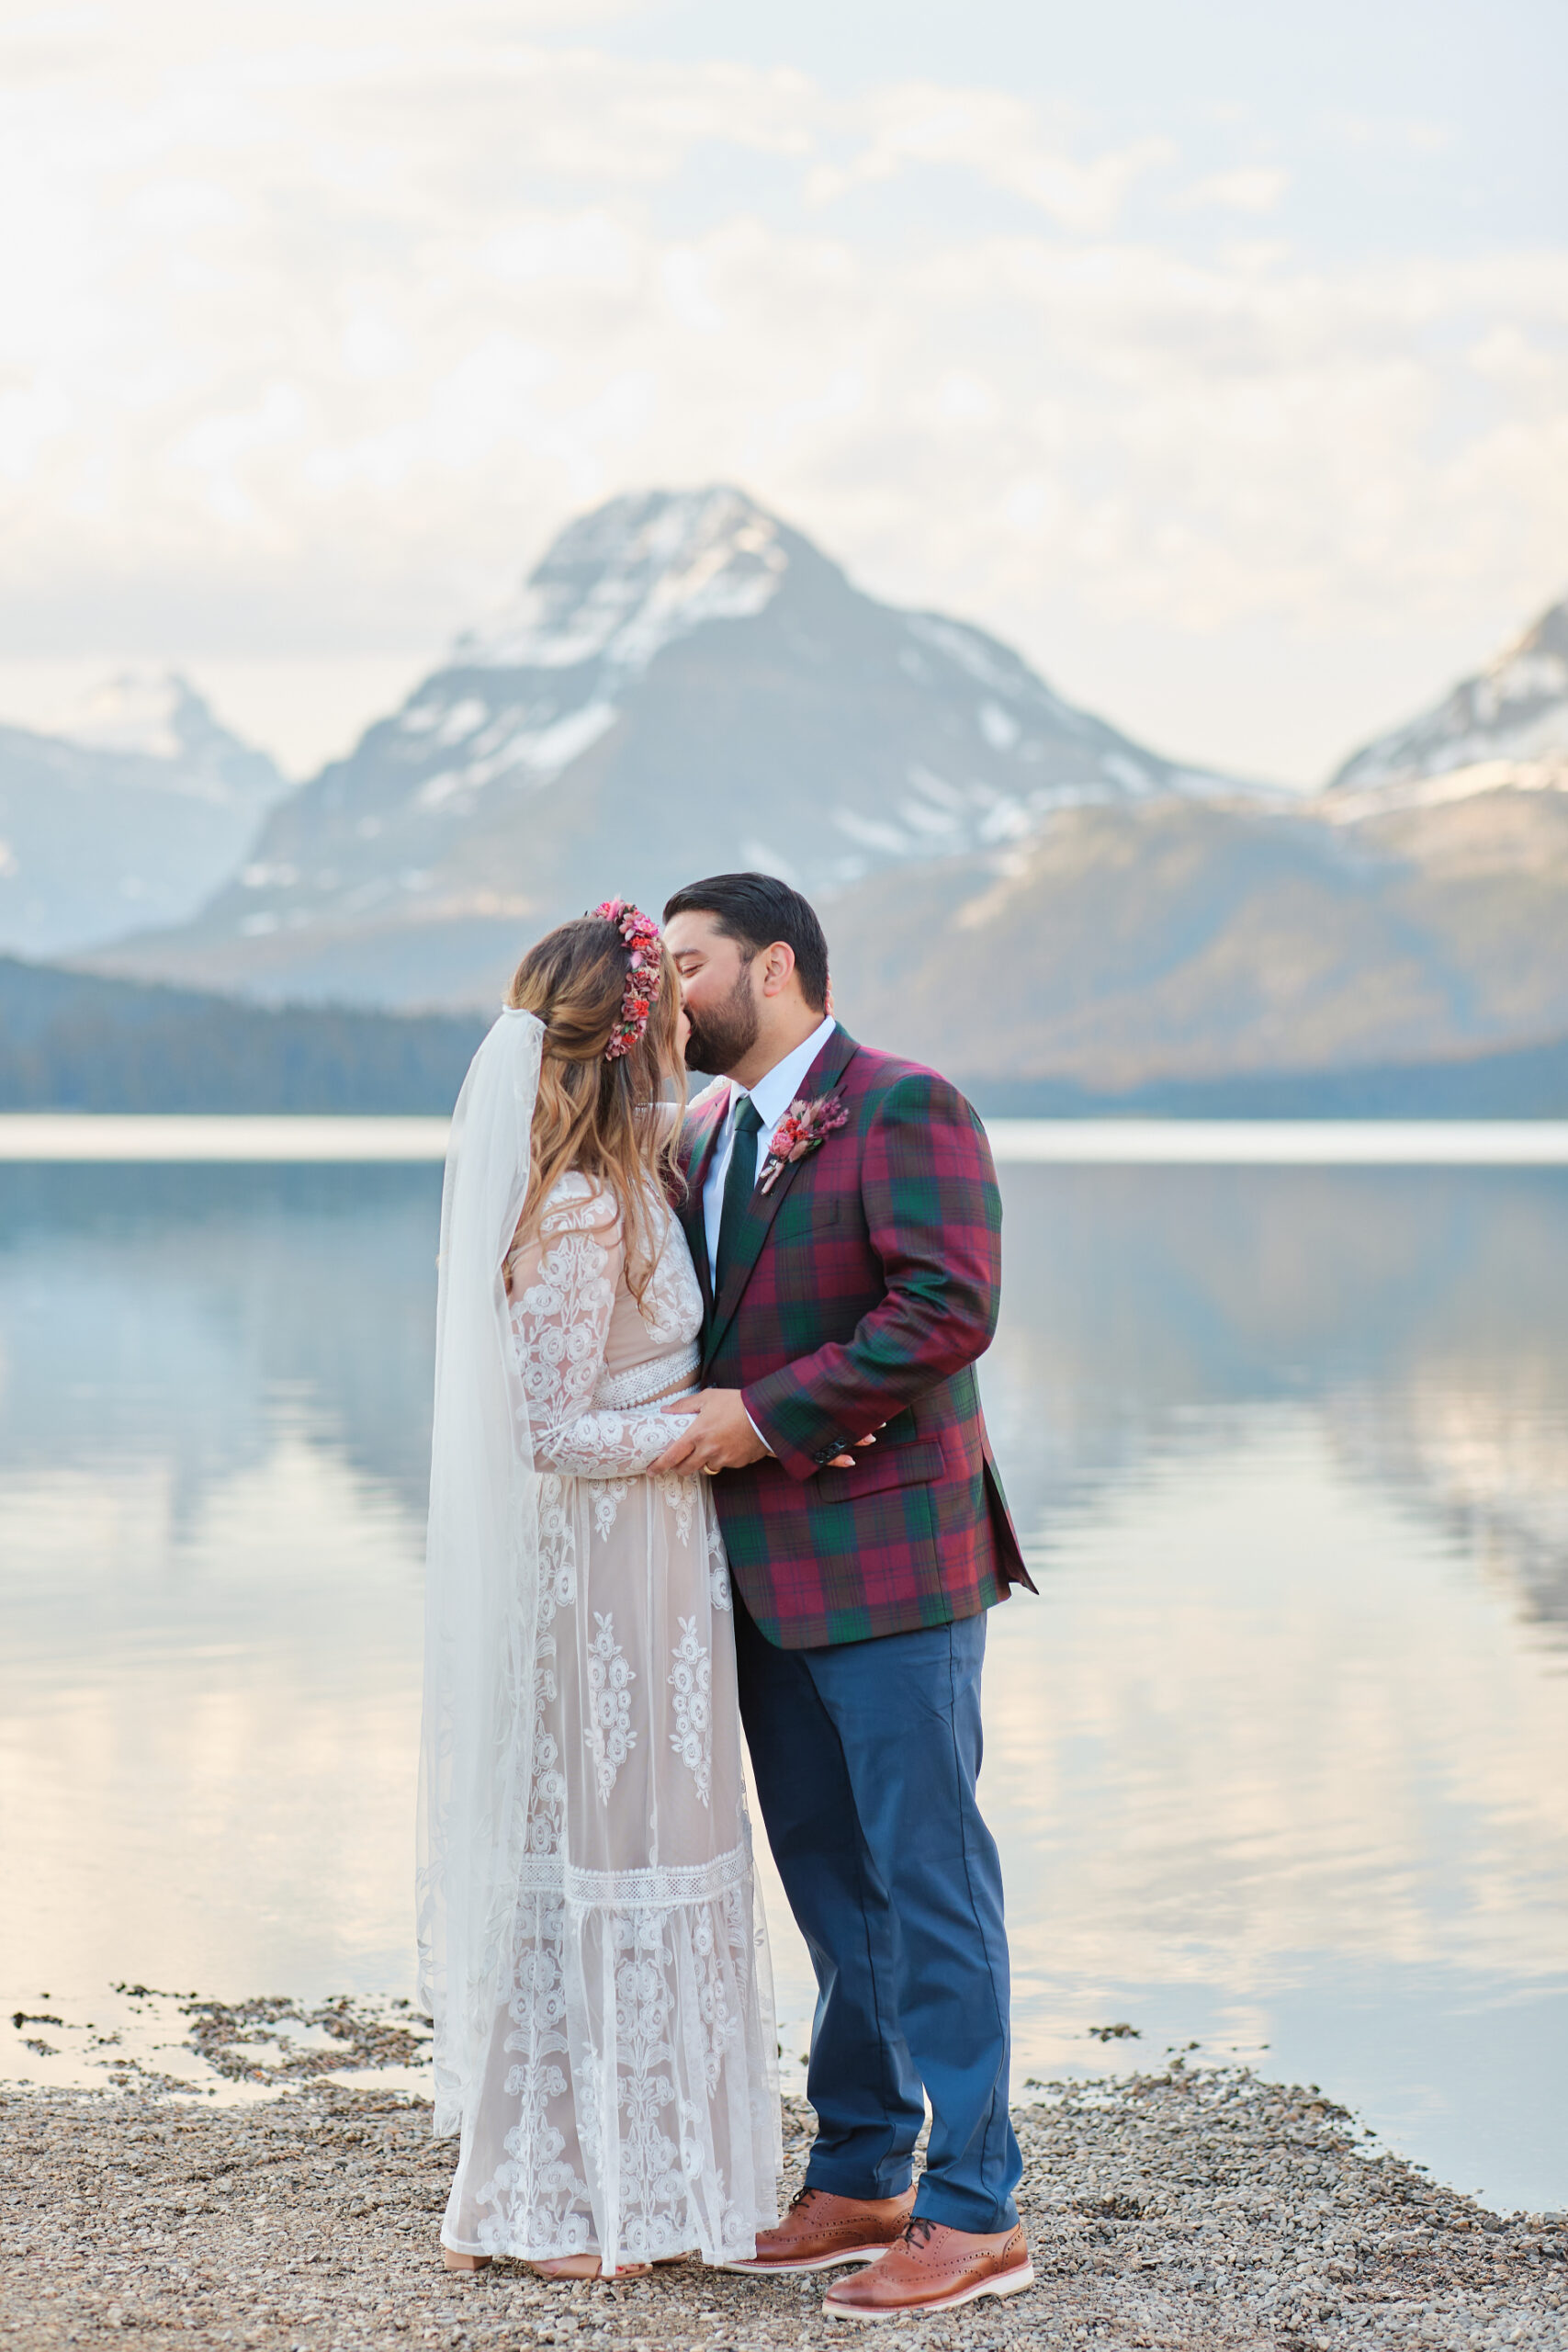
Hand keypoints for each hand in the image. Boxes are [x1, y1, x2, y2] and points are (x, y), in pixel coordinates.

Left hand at [650, 1391, 877, 1476]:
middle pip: (686, 1469)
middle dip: (679, 1468)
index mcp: (697, 1434)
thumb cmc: (735, 1402)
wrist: (765, 1413)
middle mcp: (708, 1450)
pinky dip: (723, 1458)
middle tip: (678, 1462)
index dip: (659, 1466)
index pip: (672, 1456)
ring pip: (706, 1468)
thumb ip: (684, 1406)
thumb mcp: (708, 1398)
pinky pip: (725, 1465)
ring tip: (708, 1449)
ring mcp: (724, 1459)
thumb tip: (666, 1410)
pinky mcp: (737, 1463)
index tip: (652, 1470)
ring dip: (703, 1462)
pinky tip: (728, 1445)